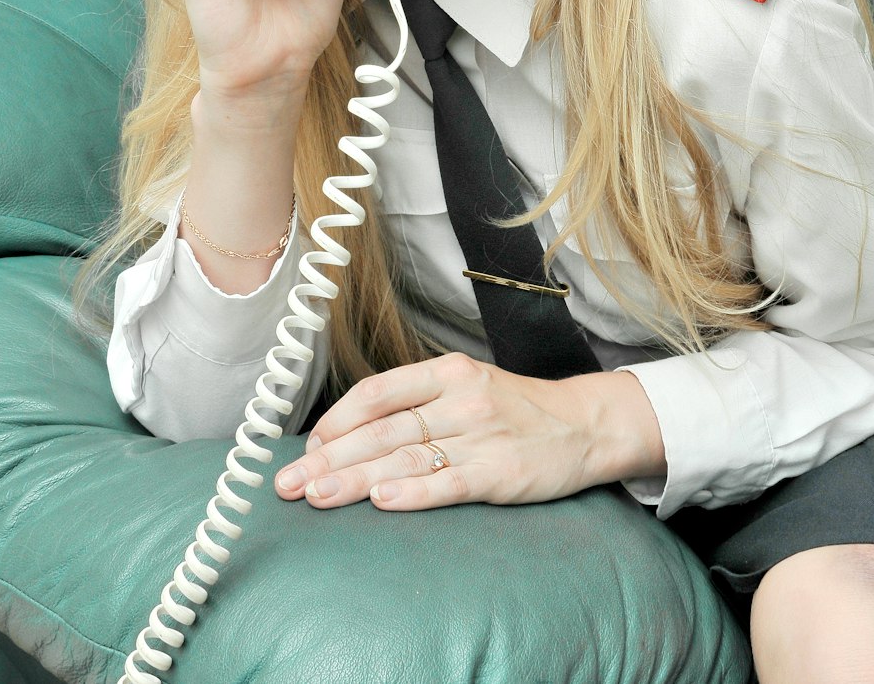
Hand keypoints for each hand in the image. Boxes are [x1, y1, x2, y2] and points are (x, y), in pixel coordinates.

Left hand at [274, 353, 665, 511]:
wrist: (585, 423)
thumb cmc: (514, 410)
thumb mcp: (465, 388)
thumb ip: (416, 405)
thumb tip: (348, 435)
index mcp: (446, 372)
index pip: (377, 392)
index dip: (336, 421)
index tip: (305, 448)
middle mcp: (459, 398)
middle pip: (381, 429)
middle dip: (328, 457)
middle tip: (288, 483)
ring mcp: (481, 434)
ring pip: (406, 456)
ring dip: (355, 479)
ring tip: (317, 496)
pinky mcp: (501, 471)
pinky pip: (450, 482)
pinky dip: (413, 492)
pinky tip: (382, 502)